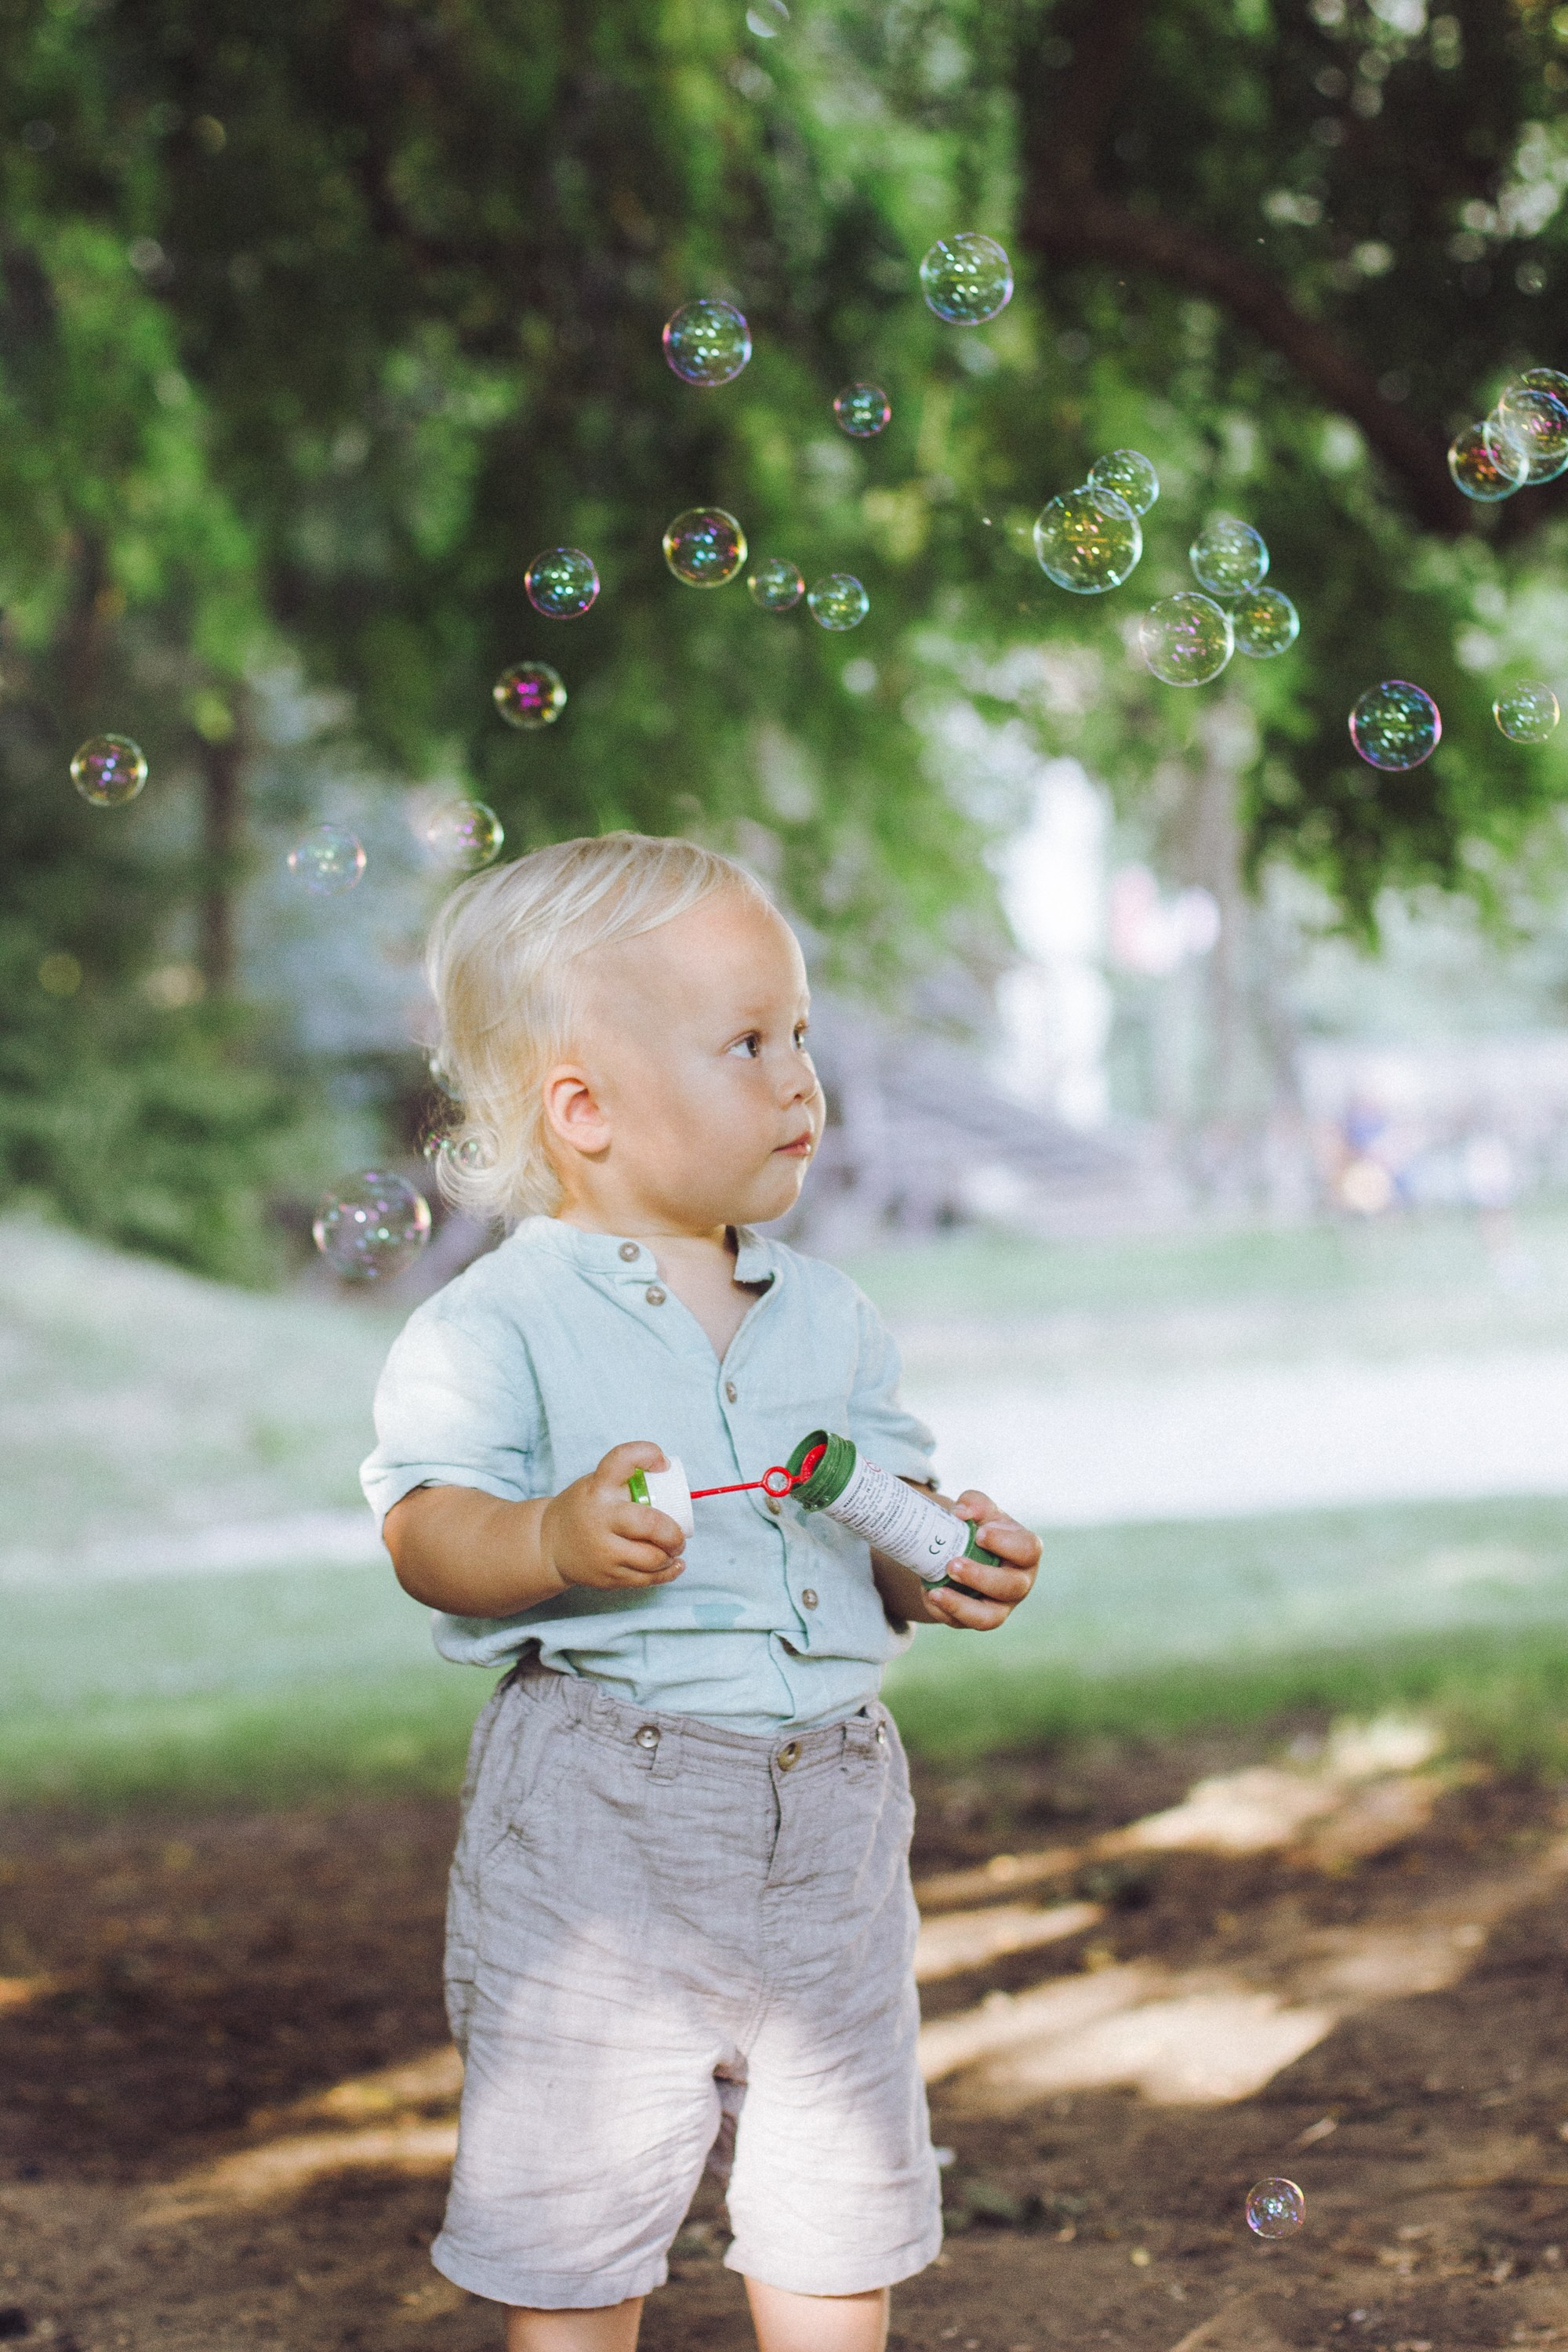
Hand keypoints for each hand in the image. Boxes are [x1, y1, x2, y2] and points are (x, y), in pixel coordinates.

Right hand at [539, 1441, 688, 1593]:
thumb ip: (626, 1479)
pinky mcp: (608, 1577)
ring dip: (672, 1554)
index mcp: (598, 1488)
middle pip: (651, 1524)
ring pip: (653, 1558)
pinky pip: (647, 1579)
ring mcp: (604, 1552)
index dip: (648, 1454)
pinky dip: (667, 1572)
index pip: (623, 1459)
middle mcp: (600, 1518)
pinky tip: (674, 1565)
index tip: (663, 1465)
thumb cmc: (583, 1508)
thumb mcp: (596, 1485)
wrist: (549, 1544)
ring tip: (673, 1548)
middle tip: (678, 1533)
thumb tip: (669, 1473)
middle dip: (674, 1532)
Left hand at [927, 1490, 1039, 1630]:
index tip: (980, 1534)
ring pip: (990, 1618)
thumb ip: (974, 1503)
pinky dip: (943, 1612)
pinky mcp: (978, 1618)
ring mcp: (1001, 1605)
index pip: (1028, 1550)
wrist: (965, 1550)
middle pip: (1011, 1587)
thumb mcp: (980, 1510)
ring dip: (962, 1606)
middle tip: (953, 1564)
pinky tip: (929, 1595)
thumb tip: (960, 1513)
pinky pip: (963, 1623)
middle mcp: (1019, 1582)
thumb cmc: (981, 1527)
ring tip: (936, 1592)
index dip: (1006, 1544)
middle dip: (981, 1577)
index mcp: (1026, 1552)